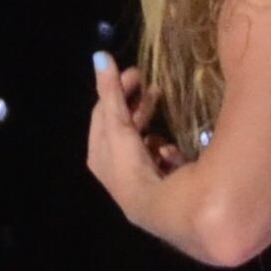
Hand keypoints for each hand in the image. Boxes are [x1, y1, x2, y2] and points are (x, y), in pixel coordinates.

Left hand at [85, 52, 178, 217]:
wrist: (165, 215)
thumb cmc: (136, 168)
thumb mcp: (120, 126)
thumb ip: (112, 93)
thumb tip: (99, 56)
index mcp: (100, 156)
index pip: (103, 116)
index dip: (115, 90)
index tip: (136, 70)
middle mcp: (114, 171)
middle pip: (121, 130)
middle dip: (134, 106)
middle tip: (151, 85)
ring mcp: (136, 181)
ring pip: (140, 145)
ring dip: (148, 127)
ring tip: (162, 110)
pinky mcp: (159, 190)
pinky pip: (157, 163)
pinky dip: (162, 151)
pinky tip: (171, 150)